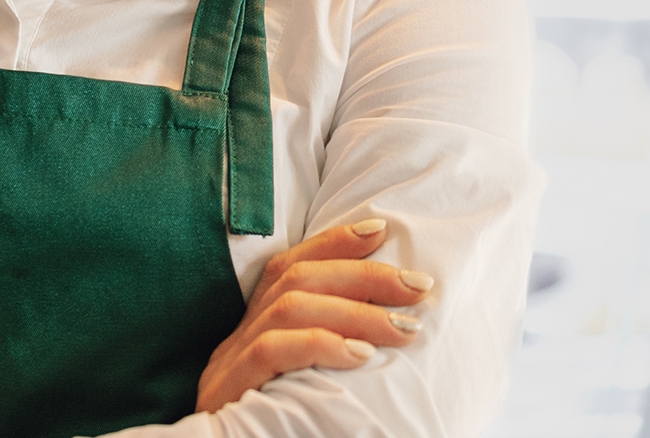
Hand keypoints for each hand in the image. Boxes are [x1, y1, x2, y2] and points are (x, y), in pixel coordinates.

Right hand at [195, 218, 435, 411]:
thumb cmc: (280, 429)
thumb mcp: (304, 384)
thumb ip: (329, 351)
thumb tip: (393, 322)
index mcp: (254, 330)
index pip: (288, 267)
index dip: (333, 243)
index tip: (380, 230)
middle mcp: (239, 338)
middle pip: (296, 279)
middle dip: (364, 276)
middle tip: (418, 287)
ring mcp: (231, 362)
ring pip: (290, 308)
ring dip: (356, 312)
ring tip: (404, 328)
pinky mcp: (231, 388)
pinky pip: (273, 350)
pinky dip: (322, 344)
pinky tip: (361, 356)